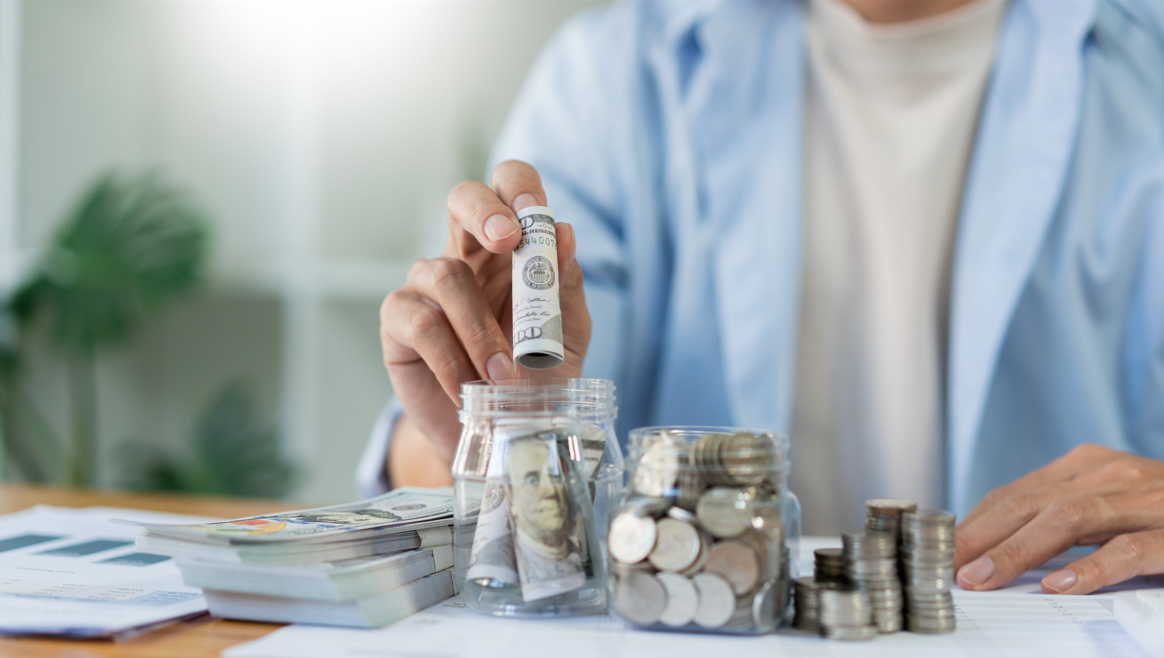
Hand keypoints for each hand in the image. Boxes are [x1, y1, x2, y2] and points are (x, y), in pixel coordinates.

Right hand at [379, 160, 590, 464]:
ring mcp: (426, 287)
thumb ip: (565, 287)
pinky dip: (452, 361)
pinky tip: (469, 390)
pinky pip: (422, 326)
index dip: (517, 187)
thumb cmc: (537, 380)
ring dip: (481, 329)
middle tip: (507, 240)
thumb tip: (565, 231)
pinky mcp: (398, 325)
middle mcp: (466, 257)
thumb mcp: (565, 336)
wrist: (503, 437)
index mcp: (511, 250)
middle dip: (483, 210)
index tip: (534, 212)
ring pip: (445, 275)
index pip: (508, 190)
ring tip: (505, 376)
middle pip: (461, 198)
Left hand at [954, 444, 1163, 593]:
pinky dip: (1089, 568)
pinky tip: (1058, 585)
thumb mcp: (1110, 499)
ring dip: (1016, 551)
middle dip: (979, 537)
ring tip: (983, 578)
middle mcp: (1108, 476)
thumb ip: (1063, 512)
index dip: (973, 525)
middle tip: (946, 567)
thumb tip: (999, 544)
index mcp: (1086, 467)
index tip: (942, 552)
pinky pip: (1126, 549)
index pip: (1014, 495)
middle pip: (1027, 505)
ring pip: (1066, 520)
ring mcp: (1142, 502)